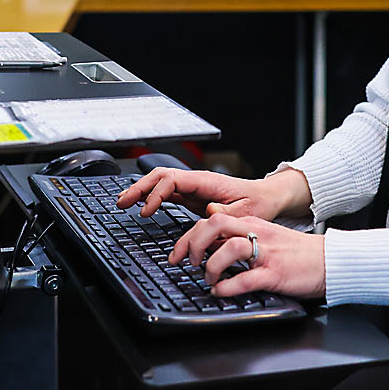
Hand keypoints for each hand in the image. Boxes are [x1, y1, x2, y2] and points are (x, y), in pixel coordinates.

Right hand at [115, 167, 309, 221]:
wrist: (267, 198)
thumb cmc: (258, 204)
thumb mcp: (245, 212)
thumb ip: (225, 213)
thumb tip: (207, 210)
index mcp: (206, 181)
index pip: (172, 180)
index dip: (156, 194)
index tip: (146, 210)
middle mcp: (196, 181)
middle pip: (160, 176)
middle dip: (139, 187)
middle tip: (121, 202)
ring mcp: (193, 188)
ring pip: (160, 182)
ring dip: (141, 190)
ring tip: (123, 202)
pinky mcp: (193, 196)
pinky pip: (167, 193)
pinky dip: (151, 197)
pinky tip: (141, 206)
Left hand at [169, 212, 325, 299]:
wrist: (328, 260)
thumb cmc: (296, 252)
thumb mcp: (265, 234)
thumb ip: (239, 234)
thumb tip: (210, 236)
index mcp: (251, 223)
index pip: (210, 220)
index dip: (187, 236)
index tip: (177, 253)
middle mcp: (256, 234)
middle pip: (214, 226)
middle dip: (192, 244)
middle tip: (187, 263)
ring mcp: (266, 253)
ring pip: (228, 249)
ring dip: (211, 266)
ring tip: (209, 279)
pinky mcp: (274, 274)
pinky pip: (245, 279)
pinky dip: (228, 288)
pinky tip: (221, 292)